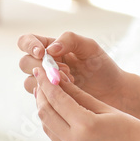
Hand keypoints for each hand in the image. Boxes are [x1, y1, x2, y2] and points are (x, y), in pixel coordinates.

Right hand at [16, 31, 131, 111]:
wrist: (114, 92)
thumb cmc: (102, 66)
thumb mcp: (90, 47)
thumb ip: (70, 40)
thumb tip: (49, 50)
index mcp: (51, 47)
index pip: (26, 42)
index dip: (29, 46)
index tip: (42, 53)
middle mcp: (45, 65)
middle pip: (25, 63)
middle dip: (41, 67)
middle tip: (65, 70)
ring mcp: (46, 84)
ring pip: (29, 81)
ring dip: (46, 82)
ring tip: (71, 81)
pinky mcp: (50, 100)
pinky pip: (39, 97)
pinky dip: (51, 94)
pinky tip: (69, 92)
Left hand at [32, 67, 139, 140]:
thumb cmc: (133, 129)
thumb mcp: (106, 108)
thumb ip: (80, 95)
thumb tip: (59, 81)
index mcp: (85, 126)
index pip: (56, 99)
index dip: (46, 82)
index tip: (40, 69)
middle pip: (45, 114)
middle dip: (41, 94)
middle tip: (40, 79)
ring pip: (48, 128)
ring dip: (44, 109)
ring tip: (46, 94)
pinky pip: (57, 139)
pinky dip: (53, 123)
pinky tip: (57, 113)